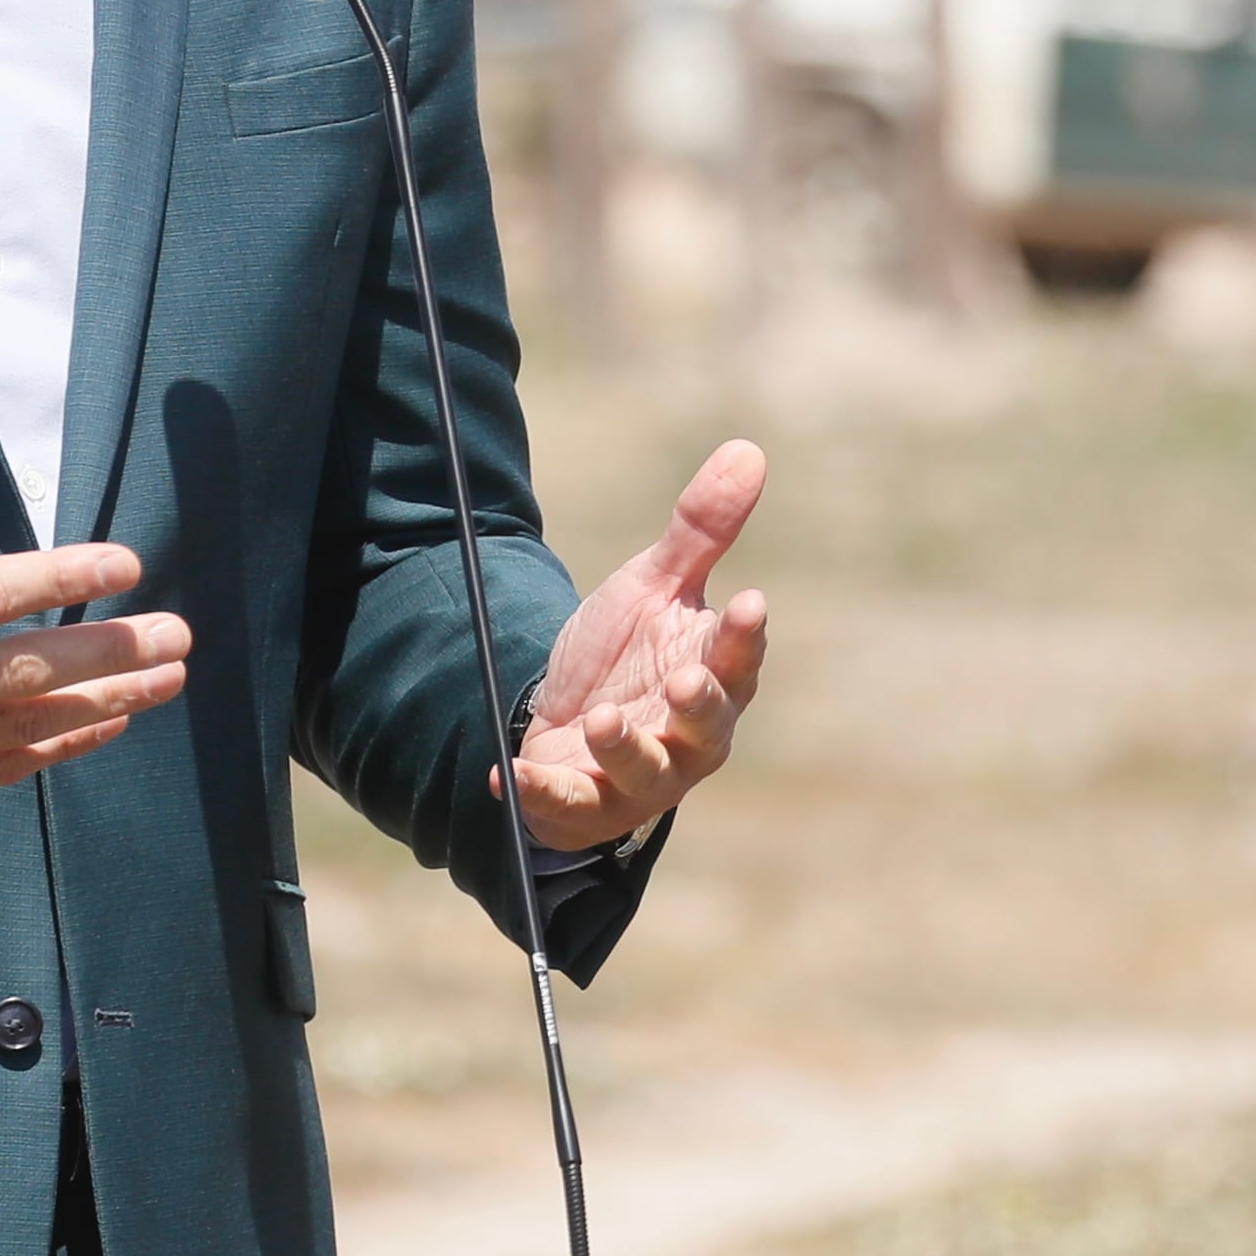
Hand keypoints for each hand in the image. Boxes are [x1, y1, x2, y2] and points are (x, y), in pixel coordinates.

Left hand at [508, 440, 772, 851]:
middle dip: (700, 704)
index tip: (748, 600)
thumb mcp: (653, 586)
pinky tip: (506, 773)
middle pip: (708, 727)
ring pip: (648, 772)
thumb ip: (700, 531)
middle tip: (687, 677)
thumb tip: (747, 451)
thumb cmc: (630, 653)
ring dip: (626, 748)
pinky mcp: (589, 804)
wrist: (569, 718)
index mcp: (713, 675)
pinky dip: (542, 792)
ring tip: (603, 718)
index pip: (739, 657)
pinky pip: (571, 804)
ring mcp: (642, 775)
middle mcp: (690, 735)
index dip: (745, 635)